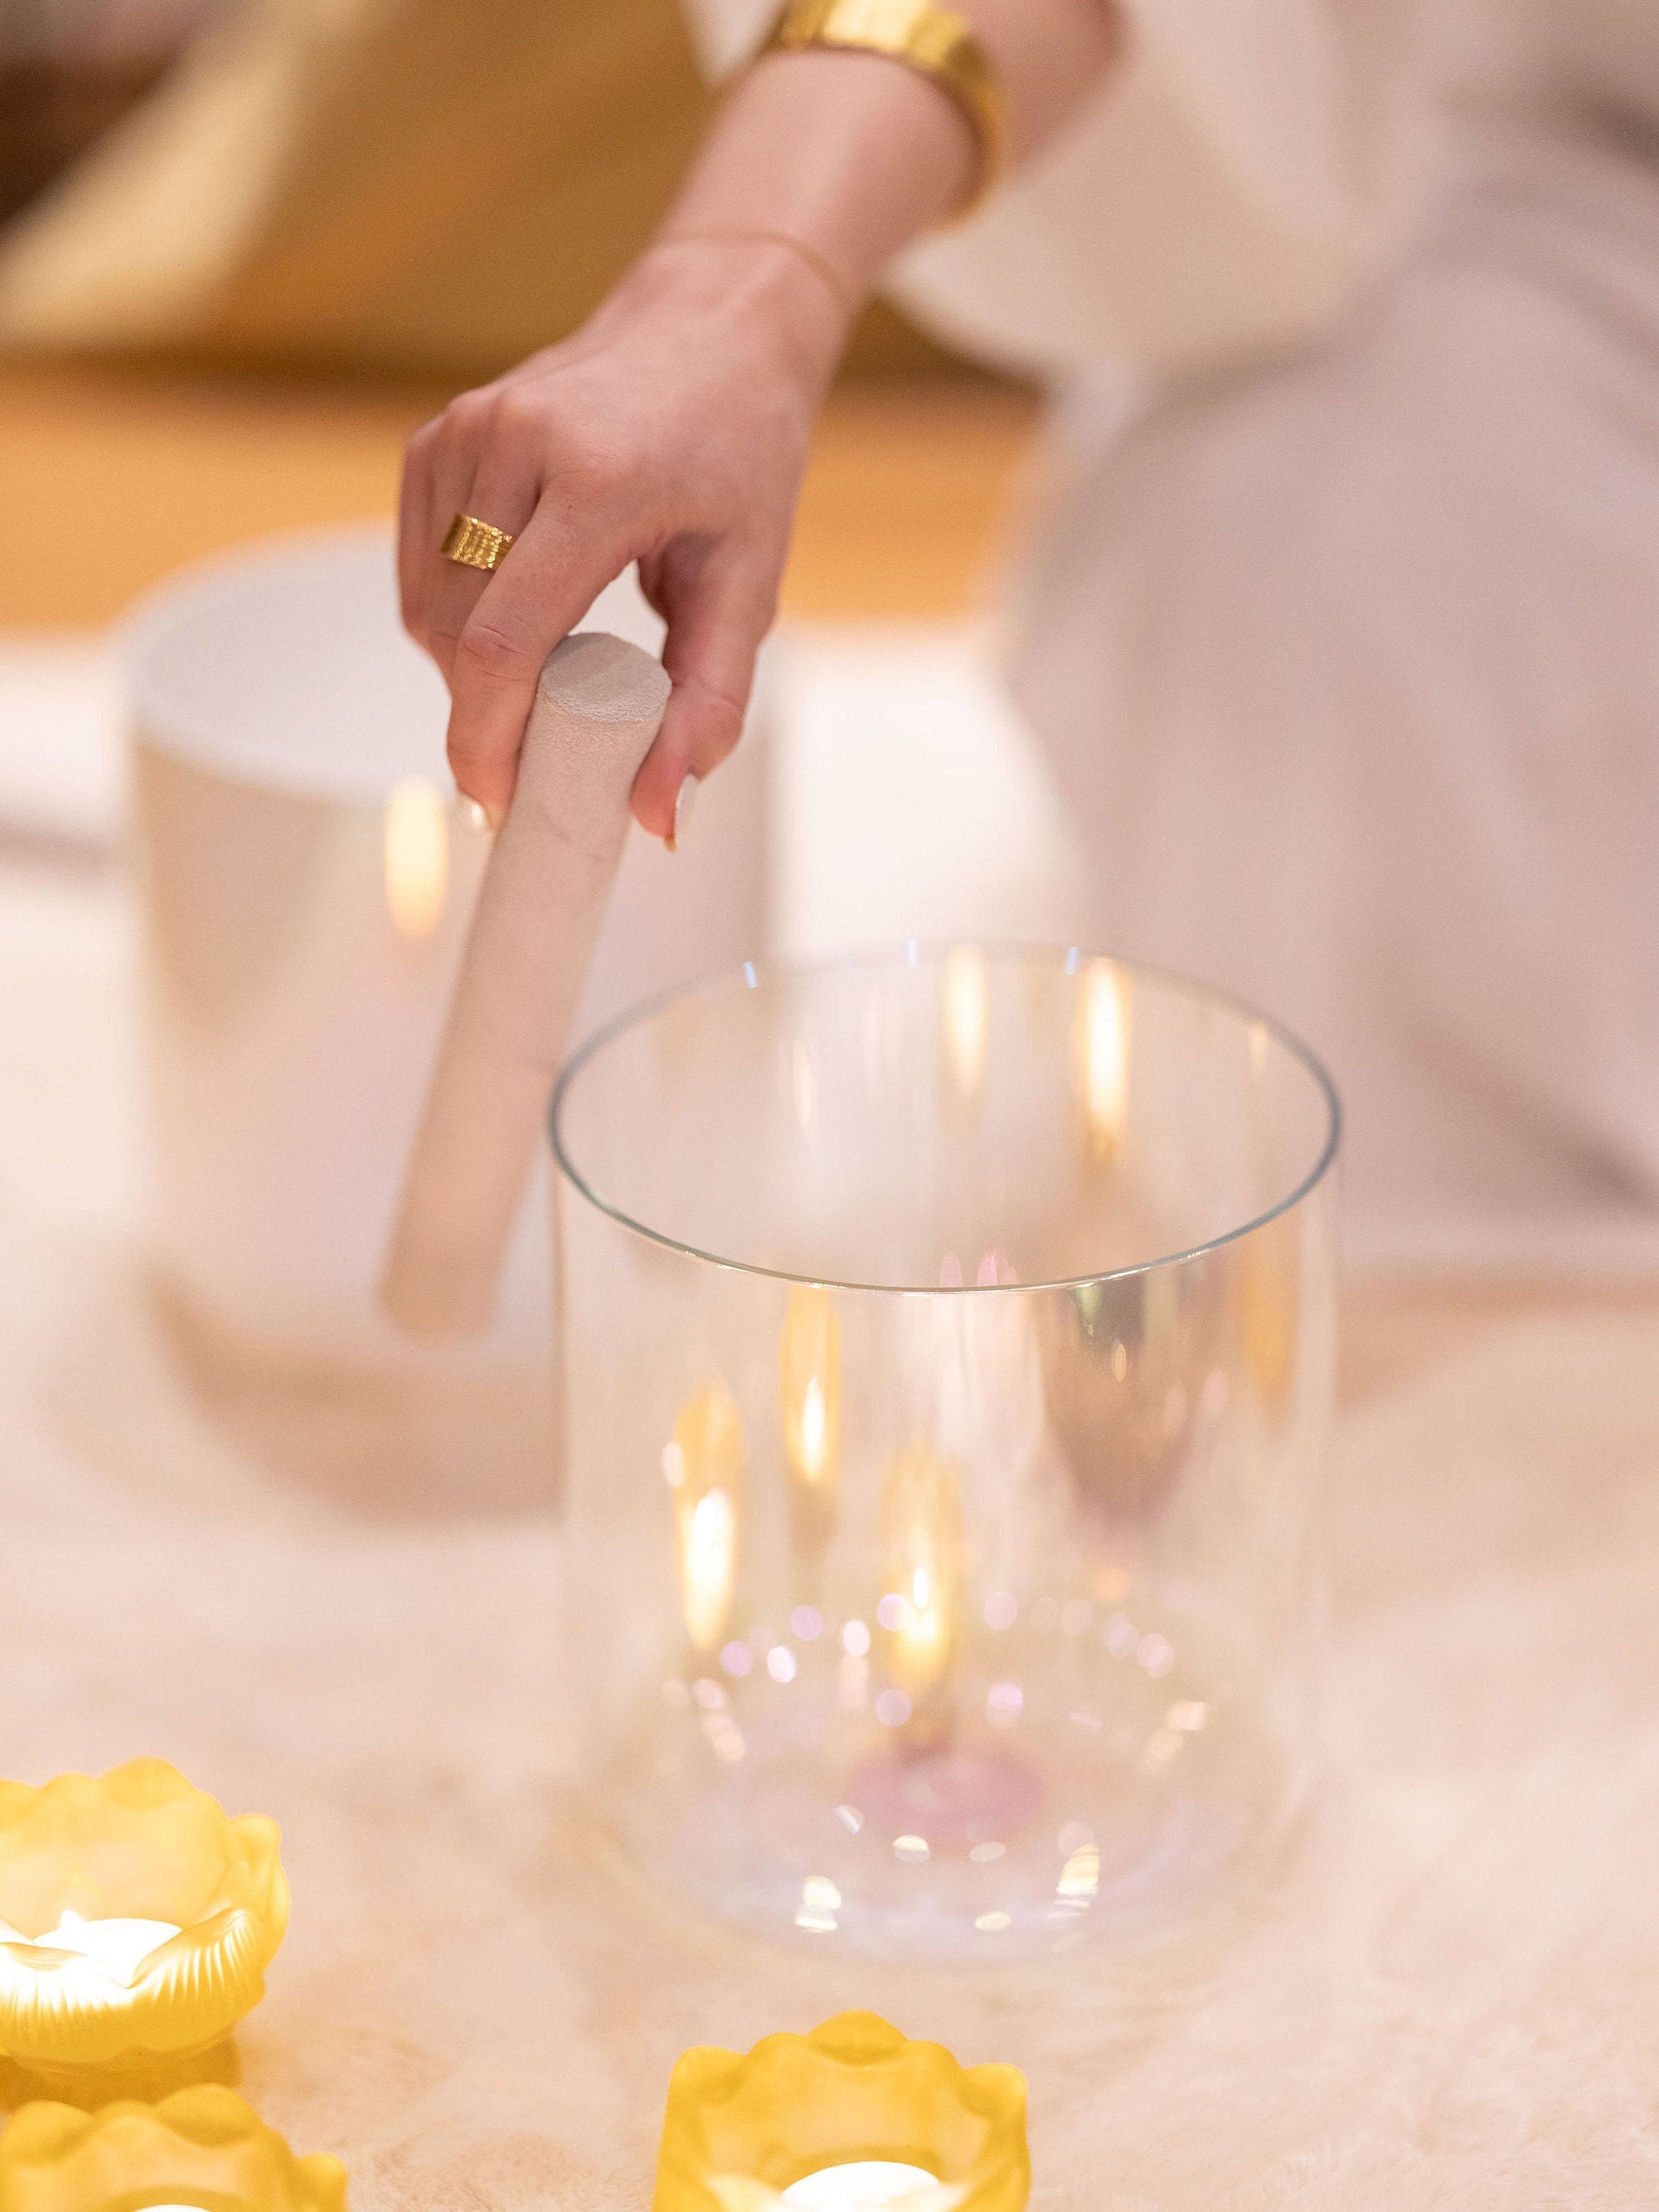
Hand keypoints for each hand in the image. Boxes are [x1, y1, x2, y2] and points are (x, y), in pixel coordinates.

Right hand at [398, 236, 847, 838]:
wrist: (710, 329)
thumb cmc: (740, 457)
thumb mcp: (750, 585)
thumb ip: (708, 705)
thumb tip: (657, 819)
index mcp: (601, 479)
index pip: (505, 640)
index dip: (487, 739)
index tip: (500, 804)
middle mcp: (516, 442)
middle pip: (456, 631)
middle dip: (483, 717)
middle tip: (536, 760)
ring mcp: (465, 430)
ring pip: (427, 605)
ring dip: (467, 670)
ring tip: (539, 681)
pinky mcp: (436, 436)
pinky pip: (419, 565)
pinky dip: (452, 617)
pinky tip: (513, 617)